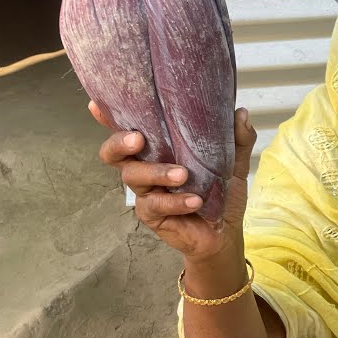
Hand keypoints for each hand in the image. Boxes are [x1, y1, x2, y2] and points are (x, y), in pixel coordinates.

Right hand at [90, 101, 256, 263]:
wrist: (226, 232)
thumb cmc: (222, 192)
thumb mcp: (234, 162)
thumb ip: (237, 138)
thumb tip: (240, 113)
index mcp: (160, 147)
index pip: (130, 128)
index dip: (109, 118)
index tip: (97, 104)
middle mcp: (145, 165)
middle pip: (114, 152)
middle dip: (119, 143)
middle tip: (138, 139)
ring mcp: (146, 191)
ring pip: (132, 176)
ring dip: (156, 172)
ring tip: (182, 175)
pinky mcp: (152, 214)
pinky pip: (155, 205)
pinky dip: (176, 201)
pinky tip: (195, 201)